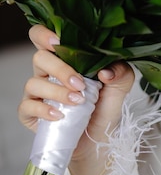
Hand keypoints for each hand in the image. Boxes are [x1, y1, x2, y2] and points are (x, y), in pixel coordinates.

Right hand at [19, 25, 134, 164]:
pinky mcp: (31, 114)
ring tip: (78, 102)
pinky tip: (60, 116)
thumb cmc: (105, 108)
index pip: (43, 37)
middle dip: (60, 69)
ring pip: (33, 82)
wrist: (100, 141)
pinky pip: (26, 107)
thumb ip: (120, 72)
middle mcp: (47, 72)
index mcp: (65, 58)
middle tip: (80, 84)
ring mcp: (37, 93)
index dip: (44, 33)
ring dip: (57, 92)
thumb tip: (106, 70)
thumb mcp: (120, 88)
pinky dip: (43, 111)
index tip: (59, 41)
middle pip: (39, 57)